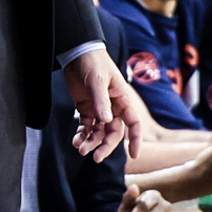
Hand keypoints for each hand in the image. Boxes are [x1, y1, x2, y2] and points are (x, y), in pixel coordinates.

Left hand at [65, 46, 143, 161]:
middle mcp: (113, 107)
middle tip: (95, 158)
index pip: (133, 123)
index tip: (133, 155)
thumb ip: (101, 101)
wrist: (77, 53)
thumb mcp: (98, 81)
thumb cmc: (93, 63)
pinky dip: (82, 134)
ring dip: (91, 142)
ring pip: (99, 132)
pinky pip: (86, 126)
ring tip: (80, 149)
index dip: (134, 139)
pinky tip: (76, 141)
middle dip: (105, 146)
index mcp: (123, 100)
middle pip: (114, 132)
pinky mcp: (86, 108)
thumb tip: (107, 121)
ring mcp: (99, 109)